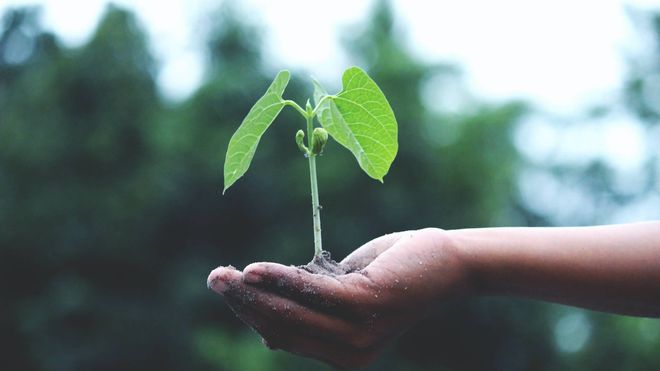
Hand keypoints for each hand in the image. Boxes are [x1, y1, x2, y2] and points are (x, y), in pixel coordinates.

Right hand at [207, 228, 468, 368]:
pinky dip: (281, 279)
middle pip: (281, 327)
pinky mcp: (366, 305)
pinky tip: (255, 269)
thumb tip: (267, 334)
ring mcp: (358, 333)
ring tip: (224, 274)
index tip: (227, 288)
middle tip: (214, 278)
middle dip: (243, 303)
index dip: (251, 314)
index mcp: (342, 354)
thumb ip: (311, 309)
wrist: (448, 263)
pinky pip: (312, 292)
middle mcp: (348, 353)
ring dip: (253, 292)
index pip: (284, 335)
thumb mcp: (345, 294)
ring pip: (291, 313)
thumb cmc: (394, 273)